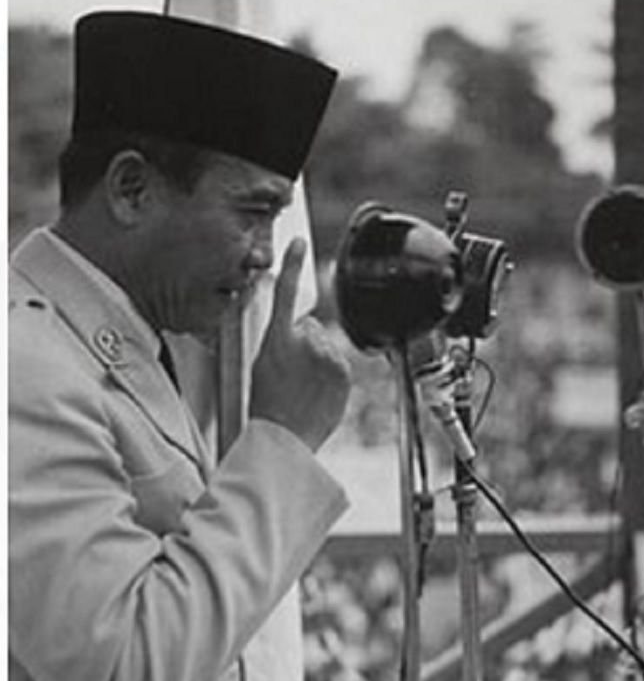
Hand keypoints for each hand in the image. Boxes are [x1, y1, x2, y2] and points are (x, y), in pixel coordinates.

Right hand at [249, 238, 350, 450]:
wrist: (284, 437)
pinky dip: (330, 374)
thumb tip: (304, 329)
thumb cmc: (266, 405)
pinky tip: (316, 392)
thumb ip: (282, 340)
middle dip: (304, 343)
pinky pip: (338, 364)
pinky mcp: (344, 372)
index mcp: (277, 338)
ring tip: (302, 387)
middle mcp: (306, 343)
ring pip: (326, 347)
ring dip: (318, 360)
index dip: (293, 265)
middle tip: (289, 374)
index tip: (299, 243)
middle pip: (310, 328)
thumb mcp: (262, 364)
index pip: (286, 293)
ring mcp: (328, 357)